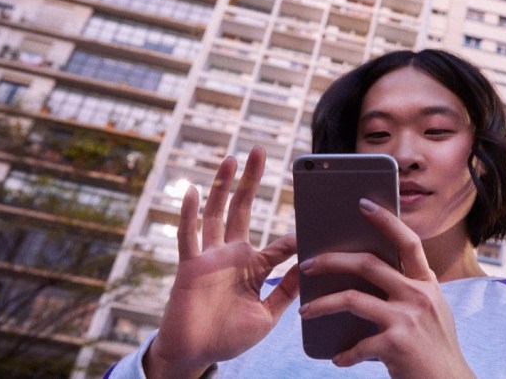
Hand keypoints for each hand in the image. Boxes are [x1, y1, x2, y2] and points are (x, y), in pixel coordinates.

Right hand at [144, 147, 299, 378]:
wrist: (194, 354)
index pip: (280, 244)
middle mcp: (231, 255)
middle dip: (250, 181)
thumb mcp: (267, 315)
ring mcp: (209, 258)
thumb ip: (286, 290)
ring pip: (216, 214)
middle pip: (242, 209)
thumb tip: (313, 267)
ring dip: (223, 186)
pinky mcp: (190, 266)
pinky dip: (189, 214)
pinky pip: (188, 237)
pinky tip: (192, 191)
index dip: (296, 234)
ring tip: (231, 158)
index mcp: (253, 268)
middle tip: (260, 151)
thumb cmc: (228, 337)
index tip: (316, 213)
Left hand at [298, 198, 474, 378]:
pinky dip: (344, 354)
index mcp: (427, 284)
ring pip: (352, 299)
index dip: (386, 220)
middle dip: (332, 260)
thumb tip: (370, 278)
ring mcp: (407, 318)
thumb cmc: (435, 350)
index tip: (363, 204)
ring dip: (322, 305)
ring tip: (305, 312)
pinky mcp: (396, 344)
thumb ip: (409, 292)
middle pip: (368, 263)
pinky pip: (357, 345)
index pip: (407, 241)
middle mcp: (419, 295)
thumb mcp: (432, 312)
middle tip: (308, 265)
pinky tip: (338, 359)